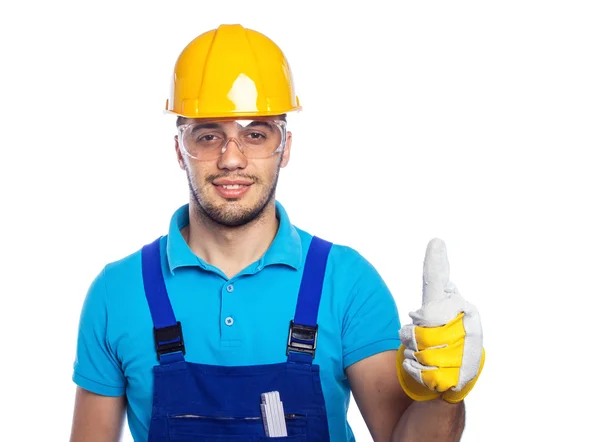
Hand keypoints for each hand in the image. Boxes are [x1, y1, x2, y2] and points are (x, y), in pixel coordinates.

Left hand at [396, 238, 484, 402]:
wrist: (456, 381)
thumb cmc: (447, 340)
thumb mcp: (442, 309)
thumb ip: (438, 285)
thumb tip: (437, 246)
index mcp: (461, 307)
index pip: (439, 283)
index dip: (435, 264)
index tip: (435, 242)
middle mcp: (466, 326)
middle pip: (415, 327)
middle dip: (411, 337)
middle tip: (422, 343)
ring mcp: (463, 352)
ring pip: (414, 348)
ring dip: (413, 354)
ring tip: (429, 357)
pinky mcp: (455, 377)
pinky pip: (414, 367)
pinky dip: (413, 371)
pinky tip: (426, 371)